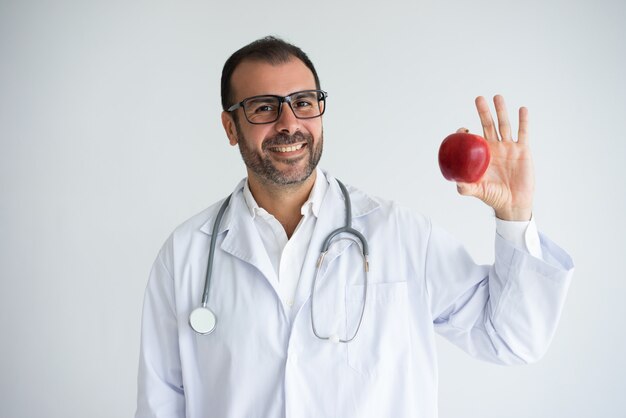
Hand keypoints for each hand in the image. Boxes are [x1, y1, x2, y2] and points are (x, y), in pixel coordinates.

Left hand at [456, 95, 533, 220]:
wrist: (514, 203)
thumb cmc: (494, 197)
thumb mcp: (478, 191)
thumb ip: (467, 187)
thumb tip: (457, 184)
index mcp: (481, 156)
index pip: (472, 139)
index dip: (465, 133)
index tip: (462, 129)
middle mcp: (494, 148)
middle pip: (488, 125)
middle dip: (483, 112)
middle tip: (478, 98)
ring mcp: (509, 147)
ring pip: (504, 125)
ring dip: (501, 111)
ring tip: (497, 97)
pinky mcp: (522, 150)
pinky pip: (523, 133)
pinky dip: (523, 121)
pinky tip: (522, 109)